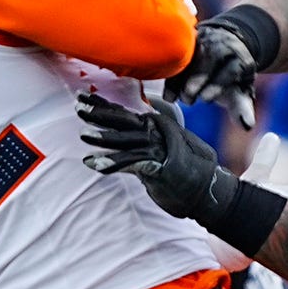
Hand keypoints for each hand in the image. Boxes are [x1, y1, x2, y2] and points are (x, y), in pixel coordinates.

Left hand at [77, 92, 236, 221]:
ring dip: (104, 138)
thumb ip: (145, 141)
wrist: (210, 191)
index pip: (125, 113)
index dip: (103, 105)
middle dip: (99, 114)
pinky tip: (94, 164)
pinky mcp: (161, 167)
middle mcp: (159, 134)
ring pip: (126, 140)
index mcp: (157, 127)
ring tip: (83, 135)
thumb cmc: (187, 172)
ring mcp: (161, 149)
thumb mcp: (164, 150)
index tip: (81, 97)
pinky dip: (113, 163)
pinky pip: (132, 163)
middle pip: (124, 121)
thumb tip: (129, 135)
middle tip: (77, 107)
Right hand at [168, 12, 266, 128]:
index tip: (205, 99)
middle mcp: (223, 45)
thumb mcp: (240, 91)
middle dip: (196, 79)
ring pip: (189, 56)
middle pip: (209, 59)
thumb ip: (242, 108)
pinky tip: (168, 93)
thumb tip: (247, 126)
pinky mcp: (186, 39)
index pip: (230, 70)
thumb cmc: (232, 78)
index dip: (217, 85)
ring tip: (177, 98)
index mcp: (241, 58)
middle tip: (188, 99)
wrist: (224, 50)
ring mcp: (203, 39)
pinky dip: (171, 74)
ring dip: (180, 77)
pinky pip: (175, 55)